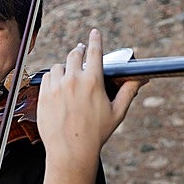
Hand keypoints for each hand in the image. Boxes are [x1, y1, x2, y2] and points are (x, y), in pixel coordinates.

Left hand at [36, 28, 143, 159]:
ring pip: (59, 66)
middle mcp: (73, 80)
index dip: (95, 39)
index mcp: (93, 82)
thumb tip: (139, 79)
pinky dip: (53, 79)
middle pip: (75, 54)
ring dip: (65, 67)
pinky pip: (47, 78)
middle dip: (79, 51)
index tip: (94, 32)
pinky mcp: (44, 95)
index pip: (95, 52)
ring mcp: (57, 87)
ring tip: (69, 75)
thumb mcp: (117, 113)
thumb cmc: (96, 134)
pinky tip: (58, 85)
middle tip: (81, 52)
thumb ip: (127, 93)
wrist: (71, 151)